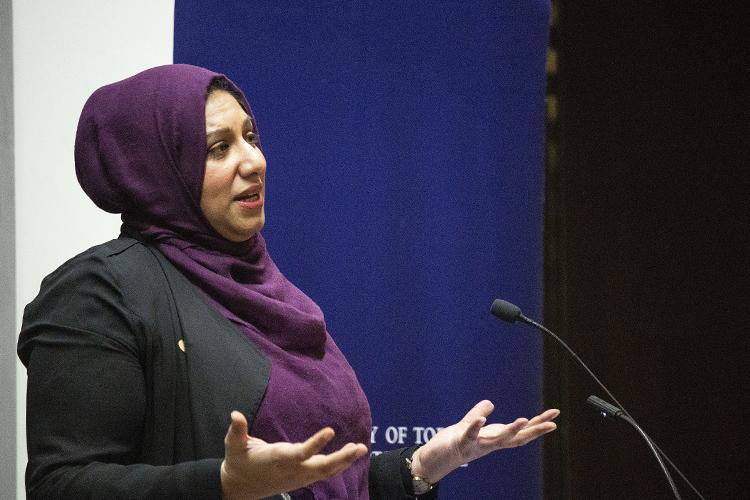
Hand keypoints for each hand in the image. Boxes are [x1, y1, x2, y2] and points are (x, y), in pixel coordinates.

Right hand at [221, 411, 367, 499]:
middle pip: (322, 467)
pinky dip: (338, 464)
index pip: (301, 452)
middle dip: (342, 458)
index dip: (316, 443)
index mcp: (278, 459)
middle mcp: (292, 469)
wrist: (239, 487)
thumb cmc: (238, 461)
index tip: (331, 431)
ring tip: (361, 448)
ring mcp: (298, 476)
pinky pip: (324, 472)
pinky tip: (349, 454)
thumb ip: (237, 430)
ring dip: (344, 460)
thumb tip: (235, 414)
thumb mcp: (233, 446)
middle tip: (360, 447)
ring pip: (326, 471)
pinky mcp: (301, 478)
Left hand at [410, 401, 558, 482]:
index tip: (555, 415)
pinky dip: (476, 427)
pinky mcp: (461, 443)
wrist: (435, 458)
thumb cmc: (454, 442)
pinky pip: (469, 435)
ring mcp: (477, 445)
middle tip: (553, 424)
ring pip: (498, 439)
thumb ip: (479, 413)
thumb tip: (490, 404)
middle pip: (517, 438)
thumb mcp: (468, 423)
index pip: (521, 431)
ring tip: (524, 420)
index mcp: (494, 437)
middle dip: (535, 430)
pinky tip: (482, 419)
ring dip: (511, 430)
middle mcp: (490, 443)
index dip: (538, 423)